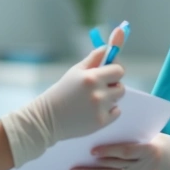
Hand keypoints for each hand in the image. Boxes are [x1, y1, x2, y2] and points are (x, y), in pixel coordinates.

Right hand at [0, 47, 124, 166]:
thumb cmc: (62, 91)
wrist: (48, 117)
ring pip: (118, 99)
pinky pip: (116, 112)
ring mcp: (100, 109)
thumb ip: (94, 58)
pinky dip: (109, 111)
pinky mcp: (101, 122)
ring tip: (94, 100)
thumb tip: (108, 48)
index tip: (108, 73)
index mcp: (92, 77)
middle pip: (121, 86)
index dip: (114, 70)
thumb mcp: (75, 71)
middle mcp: (98, 93)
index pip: (119, 70)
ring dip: (110, 98)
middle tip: (99, 88)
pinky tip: (94, 111)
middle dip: (113, 85)